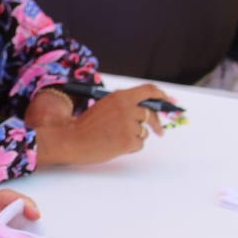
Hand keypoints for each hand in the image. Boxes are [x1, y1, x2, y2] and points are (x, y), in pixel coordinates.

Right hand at [34, 83, 171, 166]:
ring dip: (135, 136)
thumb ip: (123, 106)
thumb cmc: (84, 126)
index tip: (167, 101)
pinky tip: (114, 146)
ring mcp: (128, 125)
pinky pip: (139, 144)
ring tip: (115, 138)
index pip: (148, 91)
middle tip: (159, 131)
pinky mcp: (128, 141)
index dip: (161, 95)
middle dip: (156, 123)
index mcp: (119, 97)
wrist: (70, 140)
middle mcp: (127, 108)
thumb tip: (145, 112)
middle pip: (150, 114)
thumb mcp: (104, 107)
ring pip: (144, 132)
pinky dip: (130, 147)